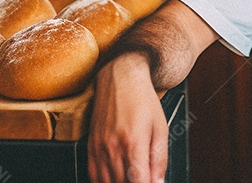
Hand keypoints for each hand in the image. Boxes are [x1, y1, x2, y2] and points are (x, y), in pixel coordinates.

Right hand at [88, 54, 168, 182]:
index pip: (138, 180)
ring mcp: (98, 148)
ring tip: (132, 176)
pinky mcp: (90, 147)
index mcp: (133, 142)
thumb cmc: (142, 100)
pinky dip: (105, 181)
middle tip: (144, 177)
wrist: (120, 79)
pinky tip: (116, 178)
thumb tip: (159, 181)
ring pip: (107, 182)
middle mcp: (112, 147)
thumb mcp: (161, 128)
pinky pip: (93, 174)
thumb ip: (160, 159)